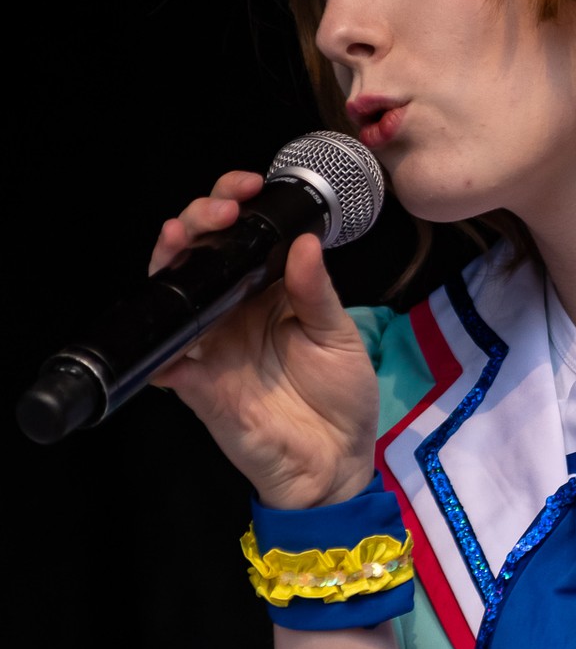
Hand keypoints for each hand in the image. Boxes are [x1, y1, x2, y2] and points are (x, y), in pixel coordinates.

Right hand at [149, 170, 379, 508]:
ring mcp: (209, 344)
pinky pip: (164, 360)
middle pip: (195, 252)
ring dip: (170, 260)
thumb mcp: (339, 334)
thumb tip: (303, 242)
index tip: (249, 187)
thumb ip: (316, 290)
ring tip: (183, 238)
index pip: (238, 234)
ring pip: (171, 293)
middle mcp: (231, 310)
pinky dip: (160, 344)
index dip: (233, 202)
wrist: (336, 461)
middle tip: (220, 209)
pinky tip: (172, 327)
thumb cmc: (342, 395)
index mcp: (265, 289)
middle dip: (197, 217)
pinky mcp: (197, 384)